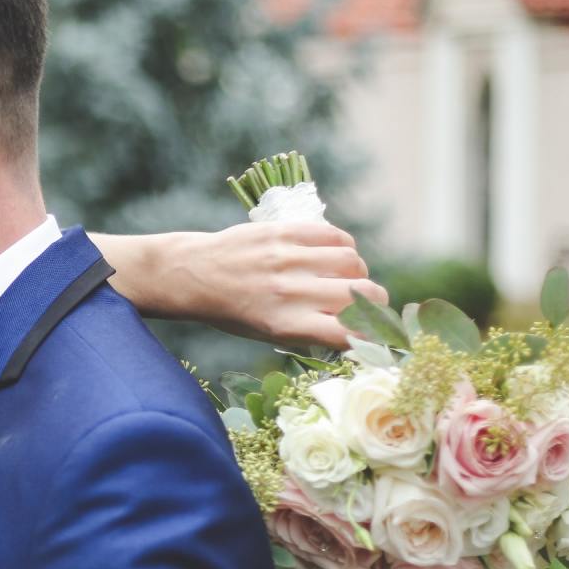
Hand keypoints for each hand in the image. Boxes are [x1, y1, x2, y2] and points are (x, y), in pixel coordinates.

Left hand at [130, 221, 389, 348]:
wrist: (192, 274)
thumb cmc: (232, 311)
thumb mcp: (267, 334)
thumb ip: (310, 331)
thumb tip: (358, 330)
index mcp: (284, 325)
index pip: (347, 334)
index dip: (371, 336)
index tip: (376, 335)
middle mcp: (288, 292)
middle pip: (360, 295)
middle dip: (375, 303)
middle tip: (370, 304)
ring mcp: (287, 258)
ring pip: (352, 262)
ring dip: (359, 272)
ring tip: (347, 278)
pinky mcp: (284, 232)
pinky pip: (335, 236)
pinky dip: (345, 247)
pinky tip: (336, 256)